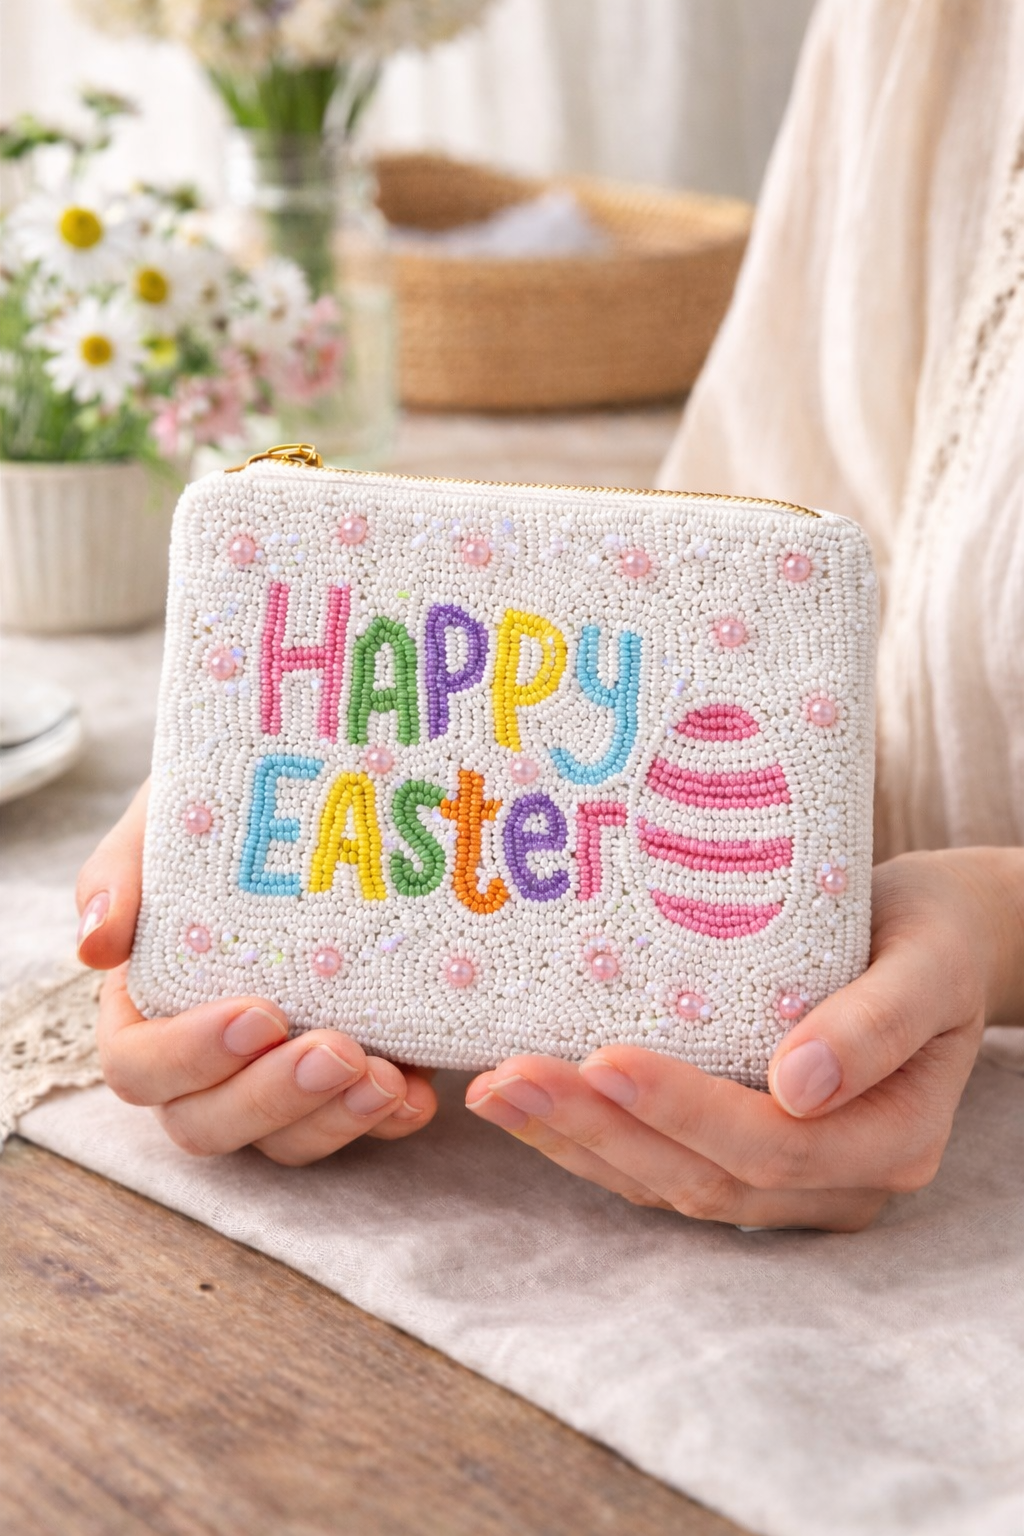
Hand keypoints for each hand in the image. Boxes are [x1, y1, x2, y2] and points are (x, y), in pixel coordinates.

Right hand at [76, 782, 437, 1164]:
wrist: (319, 809)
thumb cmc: (225, 820)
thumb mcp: (168, 823)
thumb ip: (122, 873)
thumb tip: (93, 944)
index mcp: (144, 1008)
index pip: (139, 1067)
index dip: (191, 1056)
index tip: (259, 1014)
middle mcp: (202, 1062)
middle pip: (206, 1123)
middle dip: (273, 1098)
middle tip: (339, 1052)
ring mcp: (272, 1082)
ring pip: (283, 1143)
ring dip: (334, 1120)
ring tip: (389, 1079)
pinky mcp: (339, 1087)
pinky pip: (357, 1130)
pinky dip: (387, 1120)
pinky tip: (420, 1093)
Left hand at [466, 849, 1023, 1230]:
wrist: (930, 941)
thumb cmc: (930, 936)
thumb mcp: (929, 962)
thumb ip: (878, 1023)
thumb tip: (797, 1087)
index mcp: (893, 1138)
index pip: (775, 1145)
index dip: (685, 1111)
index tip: (604, 1057)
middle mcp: (839, 1180)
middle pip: (706, 1178)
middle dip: (599, 1131)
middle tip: (507, 1079)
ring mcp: (790, 1182)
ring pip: (669, 1185)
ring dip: (575, 1142)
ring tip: (493, 1092)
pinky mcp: (744, 1159)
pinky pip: (660, 1168)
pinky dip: (590, 1140)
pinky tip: (528, 1103)